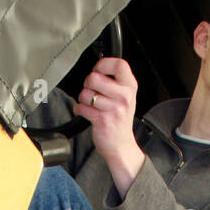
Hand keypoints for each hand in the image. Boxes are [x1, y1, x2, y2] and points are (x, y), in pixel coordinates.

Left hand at [74, 56, 144, 196]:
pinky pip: (82, 107)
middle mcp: (124, 96)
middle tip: (91, 90)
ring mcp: (114, 109)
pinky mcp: (102, 120)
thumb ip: (116, 81)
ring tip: (89, 104)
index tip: (98, 70)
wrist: (121, 145)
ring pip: (86, 93)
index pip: (118, 64)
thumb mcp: (126, 96)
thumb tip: (98, 68)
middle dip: (87, 83)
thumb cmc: (120, 120)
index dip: (103, 64)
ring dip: (82, 99)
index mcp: (130, 86)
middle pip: (95, 77)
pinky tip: (85, 112)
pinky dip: (79, 109)